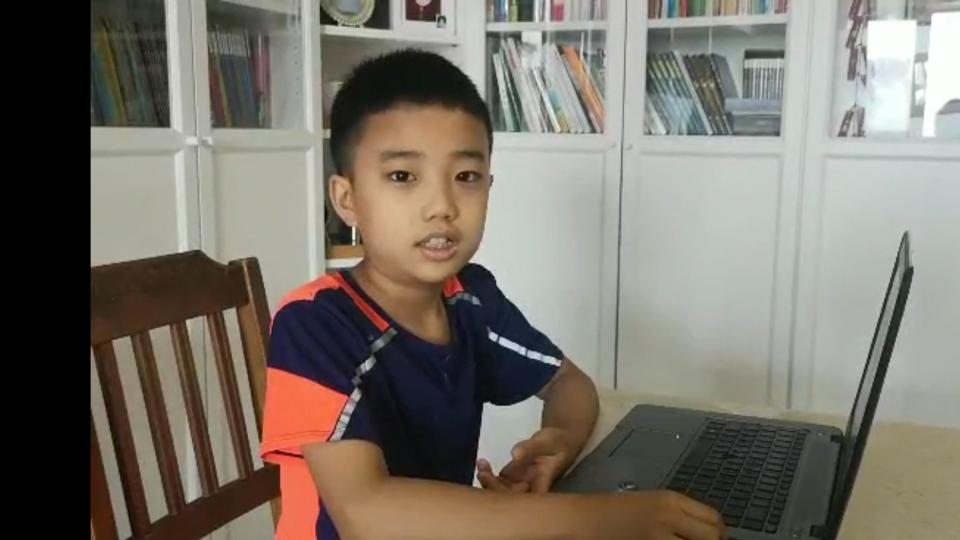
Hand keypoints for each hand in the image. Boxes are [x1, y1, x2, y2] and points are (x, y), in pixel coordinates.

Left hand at [476, 428, 572, 493]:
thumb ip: (530, 448)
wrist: (559, 439)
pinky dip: (489, 475)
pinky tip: (483, 464)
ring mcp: (521, 484)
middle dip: (494, 489)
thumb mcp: (546, 441)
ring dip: (489, 482)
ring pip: (502, 492)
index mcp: (542, 484)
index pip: (526, 501)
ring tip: (482, 466)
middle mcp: (531, 489)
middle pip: (511, 500)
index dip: (510, 499)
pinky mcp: (514, 477)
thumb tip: (514, 454)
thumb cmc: (557, 441)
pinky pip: (500, 482)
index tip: (498, 481)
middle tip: (483, 473)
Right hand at [609, 490, 727, 539]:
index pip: (714, 519)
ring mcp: (659, 537)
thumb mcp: (651, 504)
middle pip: (713, 536)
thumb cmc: (615, 512)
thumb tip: (709, 533)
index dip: (720, 535)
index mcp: (671, 500)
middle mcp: (670, 517)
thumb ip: (679, 515)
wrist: (584, 519)